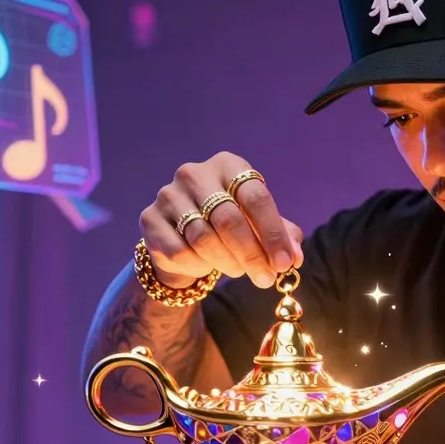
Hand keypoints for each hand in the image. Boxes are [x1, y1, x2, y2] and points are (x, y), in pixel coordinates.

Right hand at [139, 152, 302, 288]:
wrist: (182, 236)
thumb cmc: (230, 226)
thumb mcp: (258, 225)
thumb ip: (280, 236)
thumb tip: (294, 256)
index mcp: (228, 165)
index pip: (256, 198)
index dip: (273, 234)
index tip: (285, 263)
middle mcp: (195, 173)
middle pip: (230, 220)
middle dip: (252, 255)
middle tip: (265, 278)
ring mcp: (168, 195)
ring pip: (204, 239)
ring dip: (228, 263)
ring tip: (238, 271)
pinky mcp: (150, 219)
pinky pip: (180, 252)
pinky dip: (199, 266)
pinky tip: (207, 266)